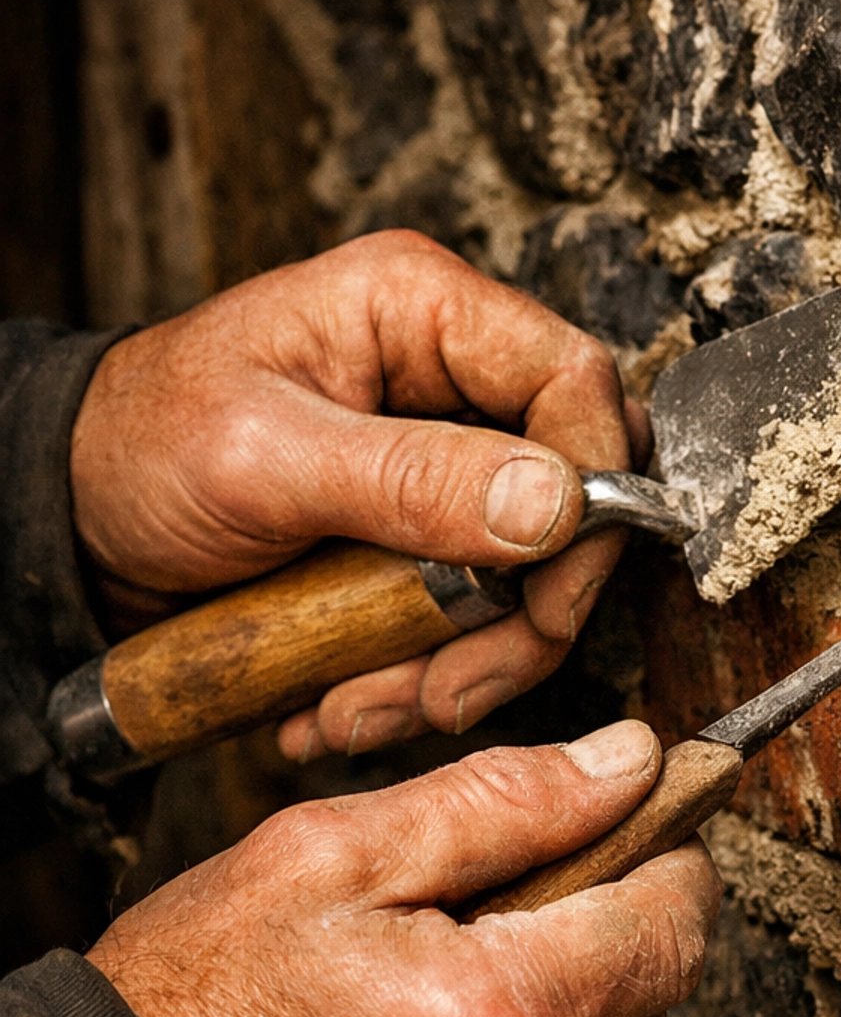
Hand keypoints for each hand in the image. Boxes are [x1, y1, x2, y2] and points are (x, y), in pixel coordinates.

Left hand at [70, 230, 648, 757]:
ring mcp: (441, 467)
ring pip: (528, 581)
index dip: (592, 494)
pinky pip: (471, 623)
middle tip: (452, 684)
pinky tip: (339, 698)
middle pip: (572, 498)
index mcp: (419, 310)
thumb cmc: (137, 451)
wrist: (72, 527)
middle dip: (521, 615)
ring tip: (359, 706)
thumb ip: (411, 480)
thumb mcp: (263, 460)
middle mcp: (449, 379)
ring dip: (459, 667)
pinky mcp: (423, 541)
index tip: (549, 597)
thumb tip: (554, 505)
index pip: (576, 382)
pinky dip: (417, 679)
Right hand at [88, 722, 720, 1016]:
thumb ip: (500, 802)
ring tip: (427, 998)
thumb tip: (629, 762)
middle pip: (642, 1013)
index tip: (653, 829)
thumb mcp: (326, 854)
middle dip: (603, 943)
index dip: (673, 864)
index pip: (668, 931)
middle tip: (508, 906)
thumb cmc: (190, 998)